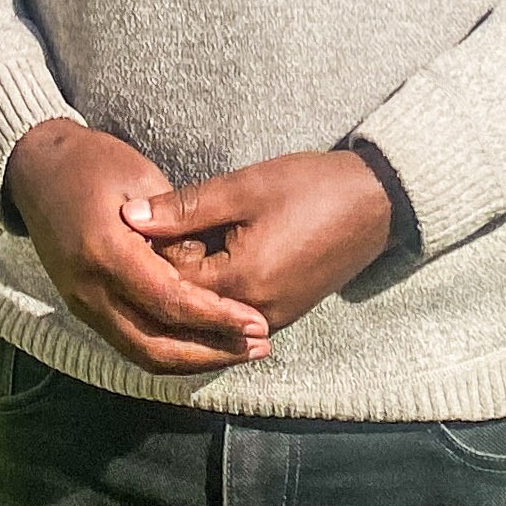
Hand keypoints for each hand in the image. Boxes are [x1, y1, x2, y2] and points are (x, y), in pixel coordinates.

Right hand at [1, 119, 271, 373]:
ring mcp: (81, 304)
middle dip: (210, 352)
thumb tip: (210, 271)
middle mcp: (89, 290)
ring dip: (193, 360)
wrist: (36, 169)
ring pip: (142, 354)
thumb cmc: (94, 163)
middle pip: (156, 345)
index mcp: (106, 252)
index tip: (255, 321)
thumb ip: (176, 229)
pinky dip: (169, 351)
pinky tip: (204, 344)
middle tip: (257, 347)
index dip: (216, 316)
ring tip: (239, 351)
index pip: (169, 301)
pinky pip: (129, 344)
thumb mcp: (143, 179)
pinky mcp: (83, 308)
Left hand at [128, 150, 396, 334]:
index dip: (151, 251)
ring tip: (185, 240)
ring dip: (193, 281)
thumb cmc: (312, 187)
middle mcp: (254, 314)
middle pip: (187, 303)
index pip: (169, 282)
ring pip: (210, 311)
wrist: (377, 202)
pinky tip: (214, 255)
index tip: (144, 220)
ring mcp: (272, 319)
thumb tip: (129, 217)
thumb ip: (185, 206)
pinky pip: (234, 311)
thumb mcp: (244, 187)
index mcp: (240, 282)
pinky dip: (217, 290)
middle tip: (159, 229)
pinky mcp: (285, 313)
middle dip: (168, 269)